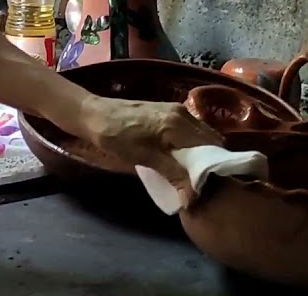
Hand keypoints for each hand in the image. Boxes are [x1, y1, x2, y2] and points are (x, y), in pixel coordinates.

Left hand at [81, 95, 222, 206]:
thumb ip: (173, 174)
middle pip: (210, 140)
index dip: (213, 168)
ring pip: (201, 135)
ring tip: (194, 174)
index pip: (210, 148)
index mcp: (178, 123)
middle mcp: (183, 113)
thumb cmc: (117, 137)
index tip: (213, 186)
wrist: (94, 115)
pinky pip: (190, 130)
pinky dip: (192, 144)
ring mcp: (176, 110)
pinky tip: (184, 159)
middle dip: (210, 161)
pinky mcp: (168, 111)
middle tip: (204, 182)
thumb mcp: (145, 158)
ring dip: (201, 154)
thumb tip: (193, 197)